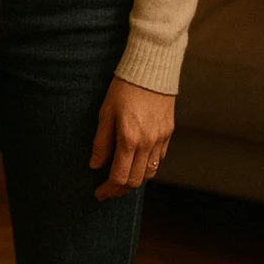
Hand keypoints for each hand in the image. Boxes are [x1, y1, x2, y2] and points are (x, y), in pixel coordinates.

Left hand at [90, 76, 174, 200]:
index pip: (119, 176)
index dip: (108, 189)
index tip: (99, 193)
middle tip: (108, 191)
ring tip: (122, 181)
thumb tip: (95, 165)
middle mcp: (148, 143)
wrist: (151, 70)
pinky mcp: (168, 133)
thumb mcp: (105, 112)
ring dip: (135, 181)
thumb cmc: (124, 87)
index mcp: (129, 138)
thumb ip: (101, 142)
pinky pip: (159, 159)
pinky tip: (137, 164)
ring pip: (149, 173)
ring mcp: (160, 140)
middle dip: (121, 190)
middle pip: (136, 180)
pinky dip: (147, 167)